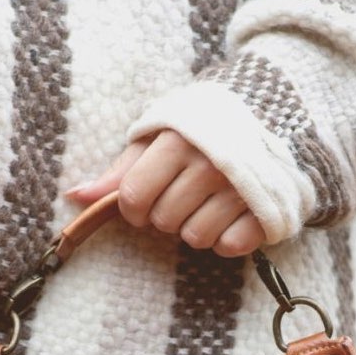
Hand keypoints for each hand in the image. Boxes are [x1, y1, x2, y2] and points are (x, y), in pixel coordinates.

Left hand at [64, 130, 265, 257]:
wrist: (280, 108)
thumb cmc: (206, 126)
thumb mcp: (161, 134)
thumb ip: (121, 169)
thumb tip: (75, 197)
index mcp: (179, 141)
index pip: (132, 197)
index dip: (133, 207)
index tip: (146, 198)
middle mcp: (210, 164)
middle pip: (162, 221)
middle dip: (167, 214)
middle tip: (186, 192)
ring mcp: (241, 188)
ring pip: (194, 238)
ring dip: (197, 227)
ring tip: (211, 201)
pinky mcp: (266, 210)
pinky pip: (228, 246)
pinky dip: (228, 237)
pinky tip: (234, 213)